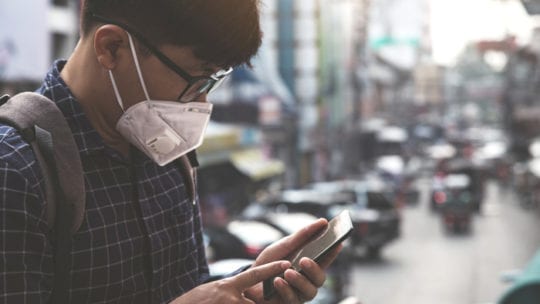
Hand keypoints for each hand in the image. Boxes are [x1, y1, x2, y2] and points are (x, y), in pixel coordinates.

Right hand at [169, 261, 290, 303]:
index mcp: (228, 286)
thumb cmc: (194, 302)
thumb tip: (247, 295)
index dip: (272, 268)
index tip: (287, 262)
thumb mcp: (213, 291)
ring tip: (228, 302)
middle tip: (253, 298)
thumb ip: (232, 291)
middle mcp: (230, 297)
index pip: (255, 274)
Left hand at [243, 218, 342, 302]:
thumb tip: (323, 222)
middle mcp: (307, 281)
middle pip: (320, 278)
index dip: (333, 253)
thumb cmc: (268, 263)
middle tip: (304, 260)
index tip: (338, 243)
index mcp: (309, 265)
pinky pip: (293, 301)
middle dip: (314, 269)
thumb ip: (302, 236)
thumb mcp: (284, 246)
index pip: (326, 259)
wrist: (248, 281)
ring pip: (310, 292)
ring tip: (288, 272)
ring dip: (299, 281)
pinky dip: (285, 289)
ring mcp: (299, 294)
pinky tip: (277, 281)